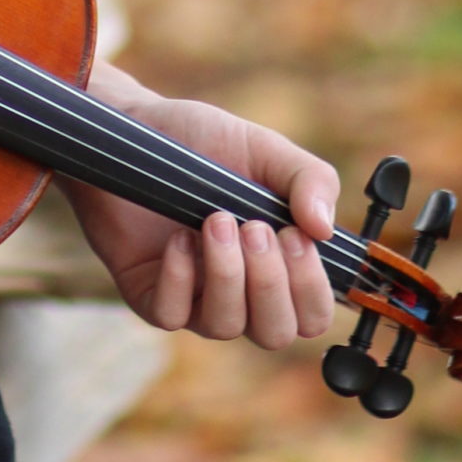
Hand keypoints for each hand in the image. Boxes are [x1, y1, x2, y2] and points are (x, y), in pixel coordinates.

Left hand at [61, 62, 339, 349]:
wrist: (137, 128)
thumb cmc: (204, 143)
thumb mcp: (264, 149)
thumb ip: (309, 179)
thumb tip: (324, 230)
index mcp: (277, 265)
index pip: (312, 315)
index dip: (310, 287)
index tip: (293, 235)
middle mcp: (240, 292)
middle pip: (276, 333)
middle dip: (269, 283)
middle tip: (252, 228)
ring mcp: (194, 298)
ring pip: (226, 326)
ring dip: (226, 274)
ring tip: (214, 221)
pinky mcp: (150, 295)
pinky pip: (172, 315)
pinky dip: (179, 277)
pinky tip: (178, 238)